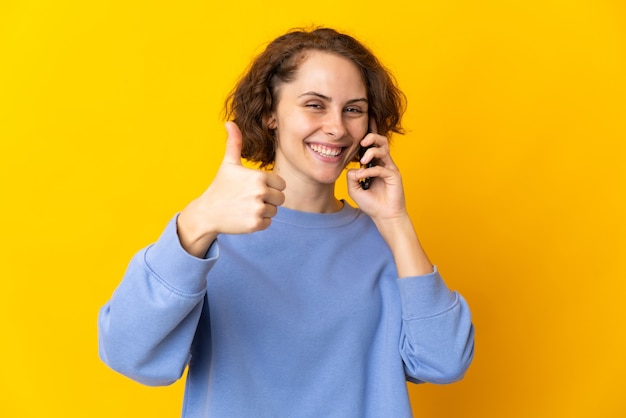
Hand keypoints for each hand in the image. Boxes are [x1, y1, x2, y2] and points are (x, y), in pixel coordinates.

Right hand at [177, 122, 285, 256]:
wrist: (207, 213)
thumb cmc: (220, 187)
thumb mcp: (228, 164)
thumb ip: (234, 143)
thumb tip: (230, 122)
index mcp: (258, 176)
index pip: (281, 184)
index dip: (270, 186)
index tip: (254, 188)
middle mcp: (260, 192)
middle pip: (280, 198)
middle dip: (268, 199)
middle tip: (249, 199)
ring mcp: (258, 209)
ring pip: (274, 211)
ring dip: (264, 211)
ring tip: (246, 207)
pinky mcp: (255, 224)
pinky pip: (268, 223)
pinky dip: (259, 222)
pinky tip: (244, 217)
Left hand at [347, 119, 407, 222]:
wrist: (384, 216)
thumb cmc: (371, 203)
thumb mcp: (354, 189)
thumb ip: (351, 177)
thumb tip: (351, 168)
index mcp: (374, 163)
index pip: (371, 145)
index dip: (367, 133)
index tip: (362, 120)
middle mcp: (383, 163)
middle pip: (381, 141)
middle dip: (371, 136)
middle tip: (362, 142)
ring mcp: (390, 168)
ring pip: (383, 150)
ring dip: (372, 151)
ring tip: (362, 159)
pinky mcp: (395, 176)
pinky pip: (382, 168)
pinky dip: (370, 171)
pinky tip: (362, 177)